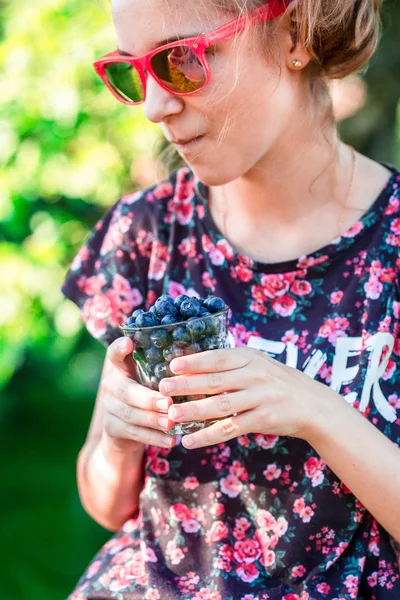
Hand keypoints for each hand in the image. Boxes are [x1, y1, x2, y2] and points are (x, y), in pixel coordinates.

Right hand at [102, 337, 176, 450]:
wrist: (124, 431)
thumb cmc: (147, 396)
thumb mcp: (150, 380)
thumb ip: (163, 371)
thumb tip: (196, 364)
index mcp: (121, 369)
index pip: (114, 354)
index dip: (119, 348)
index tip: (128, 342)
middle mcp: (111, 385)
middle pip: (126, 391)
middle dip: (148, 398)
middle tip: (168, 403)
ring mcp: (109, 408)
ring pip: (131, 414)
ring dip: (153, 420)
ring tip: (172, 423)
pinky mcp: (112, 428)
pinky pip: (134, 433)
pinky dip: (154, 438)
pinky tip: (170, 440)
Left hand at [159, 348, 337, 448]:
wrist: (314, 405)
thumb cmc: (278, 382)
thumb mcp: (259, 364)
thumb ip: (232, 365)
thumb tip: (192, 366)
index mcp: (250, 357)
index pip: (217, 358)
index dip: (194, 362)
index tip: (172, 366)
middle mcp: (255, 375)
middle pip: (215, 381)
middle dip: (186, 385)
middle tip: (163, 389)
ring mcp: (260, 398)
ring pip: (221, 406)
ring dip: (193, 412)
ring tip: (171, 416)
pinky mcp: (263, 420)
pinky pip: (230, 429)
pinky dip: (208, 436)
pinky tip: (190, 441)